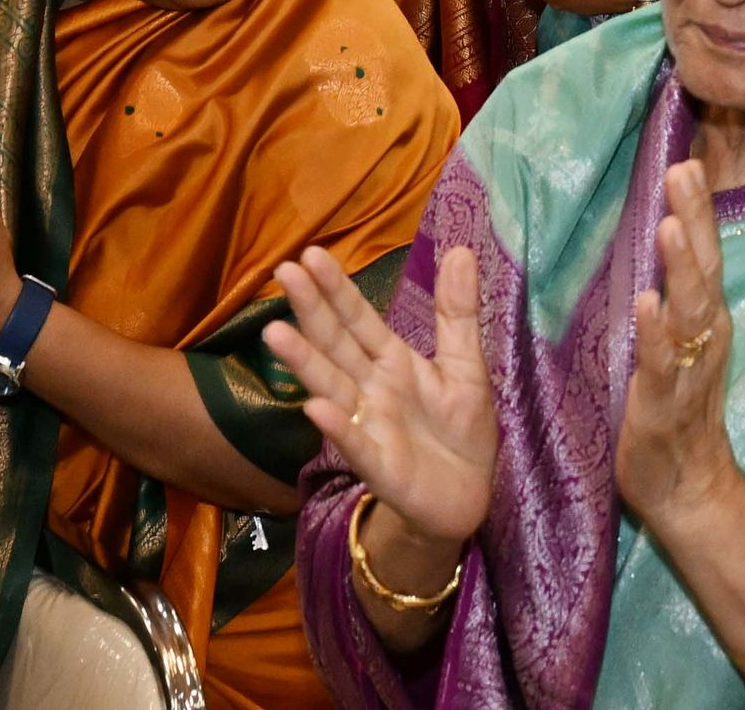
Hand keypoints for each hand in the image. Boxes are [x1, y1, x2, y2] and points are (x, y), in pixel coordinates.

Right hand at [273, 243, 496, 553]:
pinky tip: (315, 407)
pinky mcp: (380, 466)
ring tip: (275, 333)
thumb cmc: (460, 428)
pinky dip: (337, 427)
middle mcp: (370, 389)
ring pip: (332, 388)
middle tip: (283, 272)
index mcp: (392, 362)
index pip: (359, 319)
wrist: (468, 495)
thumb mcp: (465, 365)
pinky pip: (356, 444)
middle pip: (336, 345)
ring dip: (305, 363)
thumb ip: (457, 312)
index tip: (310, 254)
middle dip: (310, 311)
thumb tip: (459, 249)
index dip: (337, 289)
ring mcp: (369, 426)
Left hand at [614, 162, 744, 539]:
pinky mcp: (665, 404)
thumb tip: (656, 232)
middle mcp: (706, 333)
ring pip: (691, 309)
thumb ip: (671, 290)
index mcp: (704, 315)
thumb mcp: (674, 338)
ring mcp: (689, 368)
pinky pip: (663, 363)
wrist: (688, 486)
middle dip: (694, 218)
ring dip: (681, 268)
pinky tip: (648, 305)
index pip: (704, 251)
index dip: (698, 207)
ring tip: (668, 227)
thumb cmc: (672, 404)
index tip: (688, 159)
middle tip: (683, 169)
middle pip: (705, 267)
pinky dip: (657, 334)